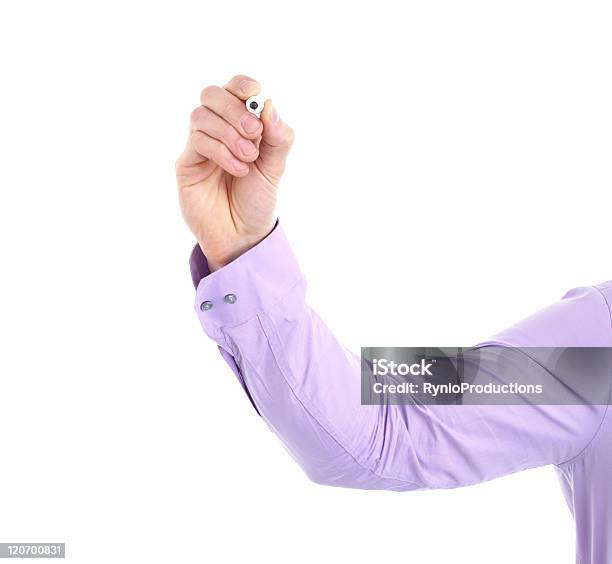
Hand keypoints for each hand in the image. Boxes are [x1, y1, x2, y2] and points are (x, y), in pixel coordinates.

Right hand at [176, 75, 294, 270]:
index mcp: (238, 125)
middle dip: (234, 108)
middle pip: (211, 95)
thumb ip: (277, 137)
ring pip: (200, 116)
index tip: (254, 92)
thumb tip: (269, 104)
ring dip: (228, 132)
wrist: (243, 234)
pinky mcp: (187, 164)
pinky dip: (221, 151)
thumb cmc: (257, 199)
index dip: (241, 85)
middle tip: (254, 131)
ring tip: (248, 157)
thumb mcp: (275, 167)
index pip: (233, 90)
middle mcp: (216, 130)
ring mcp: (199, 146)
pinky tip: (238, 170)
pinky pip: (197, 142)